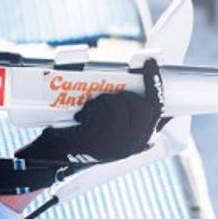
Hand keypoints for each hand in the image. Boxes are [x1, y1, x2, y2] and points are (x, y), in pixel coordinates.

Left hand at [15, 60, 166, 162]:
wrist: (60, 155)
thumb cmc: (89, 136)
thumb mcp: (116, 129)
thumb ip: (131, 114)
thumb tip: (142, 85)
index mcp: (143, 138)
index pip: (157, 108)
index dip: (155, 84)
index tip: (150, 63)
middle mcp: (134, 144)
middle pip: (141, 107)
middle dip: (123, 96)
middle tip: (107, 98)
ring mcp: (117, 145)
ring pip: (119, 108)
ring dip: (103, 101)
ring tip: (91, 108)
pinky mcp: (98, 143)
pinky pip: (100, 115)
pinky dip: (90, 109)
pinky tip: (82, 117)